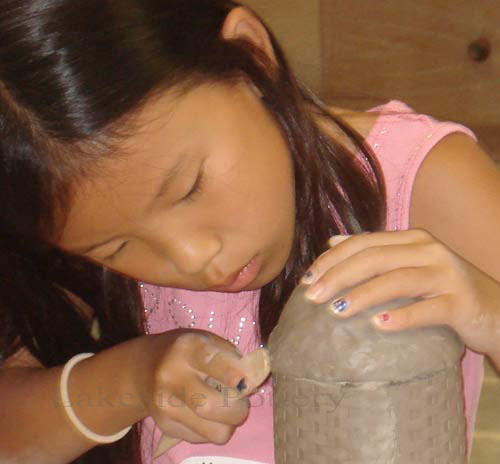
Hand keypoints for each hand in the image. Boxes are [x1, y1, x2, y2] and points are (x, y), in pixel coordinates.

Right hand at [138, 329, 267, 445]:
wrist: (144, 368)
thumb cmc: (187, 352)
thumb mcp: (207, 340)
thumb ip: (231, 357)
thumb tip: (251, 383)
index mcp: (187, 347)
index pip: (213, 363)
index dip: (235, 375)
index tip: (247, 382)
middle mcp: (172, 376)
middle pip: (211, 406)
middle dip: (238, 408)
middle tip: (240, 400)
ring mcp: (166, 405)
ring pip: (214, 431)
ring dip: (229, 423)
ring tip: (225, 407)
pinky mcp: (166, 427)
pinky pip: (205, 439)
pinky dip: (213, 427)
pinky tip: (206, 412)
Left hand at [301, 229, 499, 359]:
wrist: (497, 310)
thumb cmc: (444, 288)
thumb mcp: (409, 264)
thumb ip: (375, 251)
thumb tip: (333, 241)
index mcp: (412, 239)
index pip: (363, 243)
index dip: (333, 259)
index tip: (308, 279)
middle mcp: (429, 250)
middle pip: (375, 258)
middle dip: (339, 276)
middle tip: (312, 297)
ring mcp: (447, 275)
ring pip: (397, 280)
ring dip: (362, 295)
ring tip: (336, 312)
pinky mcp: (461, 302)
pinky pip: (428, 309)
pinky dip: (402, 316)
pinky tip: (378, 326)